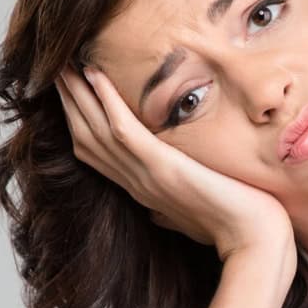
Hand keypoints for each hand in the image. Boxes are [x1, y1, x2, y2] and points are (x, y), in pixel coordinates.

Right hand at [54, 65, 291, 260]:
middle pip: (86, 138)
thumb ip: (172, 213)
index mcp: (143, 191)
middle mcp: (137, 184)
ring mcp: (146, 176)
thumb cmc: (233, 229)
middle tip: (52, 69)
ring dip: (77, 95)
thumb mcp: (195, 218)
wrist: (255, 242)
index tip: (69, 94)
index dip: (79, 122)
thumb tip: (159, 217)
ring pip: (96, 130)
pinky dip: (107, 102)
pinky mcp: (163, 169)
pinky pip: (125, 131)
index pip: (97, 154)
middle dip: (68, 102)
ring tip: (63, 65)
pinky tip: (95, 75)